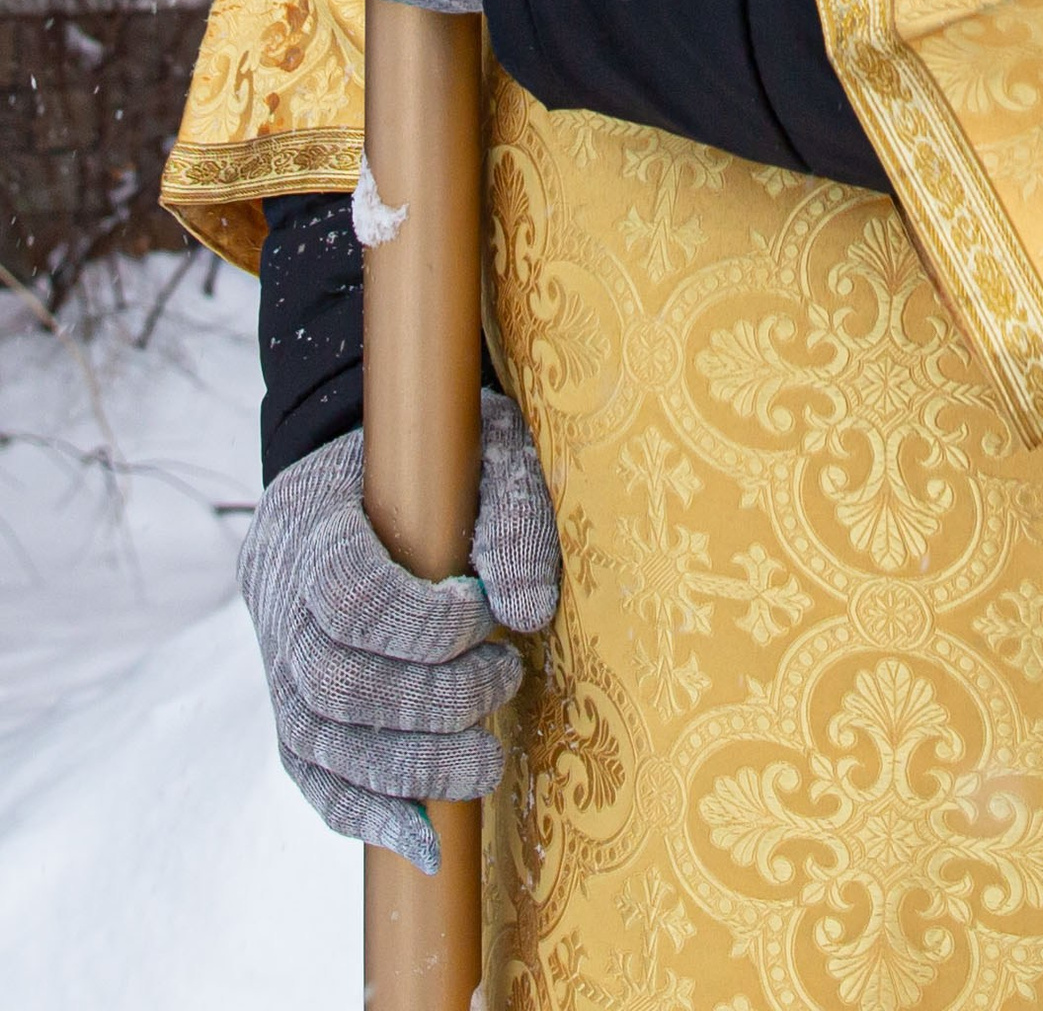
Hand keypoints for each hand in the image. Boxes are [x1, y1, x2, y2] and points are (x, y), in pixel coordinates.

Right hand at [239, 389, 559, 874]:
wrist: (368, 473)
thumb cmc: (438, 458)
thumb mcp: (488, 446)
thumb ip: (512, 513)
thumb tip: (528, 613)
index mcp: (309, 518)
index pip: (344, 590)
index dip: (420, 621)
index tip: (482, 612)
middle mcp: (273, 596)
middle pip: (331, 680)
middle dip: (431, 700)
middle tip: (504, 678)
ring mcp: (272, 660)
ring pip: (317, 742)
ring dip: (411, 767)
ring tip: (487, 761)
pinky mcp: (290, 709)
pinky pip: (311, 778)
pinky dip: (368, 813)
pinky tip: (428, 838)